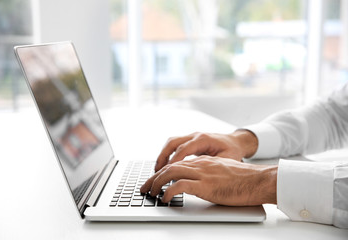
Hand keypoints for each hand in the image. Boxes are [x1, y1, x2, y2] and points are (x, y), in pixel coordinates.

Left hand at [141, 156, 276, 205]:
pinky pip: (180, 186)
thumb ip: (208, 174)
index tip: (154, 180)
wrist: (258, 180)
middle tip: (145, 188)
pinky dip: (168, 191)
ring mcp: (202, 173)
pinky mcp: (205, 185)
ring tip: (151, 193)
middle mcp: (200, 164)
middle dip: (154, 178)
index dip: (162, 172)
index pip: (176, 164)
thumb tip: (197, 183)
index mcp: (203, 161)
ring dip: (157, 183)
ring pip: (171, 173)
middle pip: (170, 167)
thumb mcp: (222, 172)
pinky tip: (164, 198)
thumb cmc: (244, 179)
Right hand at [155, 130, 257, 171]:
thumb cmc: (233, 150)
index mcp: (204, 139)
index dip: (174, 160)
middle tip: (157, 170)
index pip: (184, 149)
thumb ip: (211, 166)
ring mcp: (191, 136)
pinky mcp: (190, 141)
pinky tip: (165, 165)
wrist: (236, 141)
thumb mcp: (226, 159)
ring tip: (158, 169)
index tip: (167, 171)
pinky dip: (168, 154)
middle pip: (173, 142)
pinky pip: (175, 145)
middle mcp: (195, 135)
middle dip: (163, 156)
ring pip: (171, 142)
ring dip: (163, 154)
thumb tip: (198, 175)